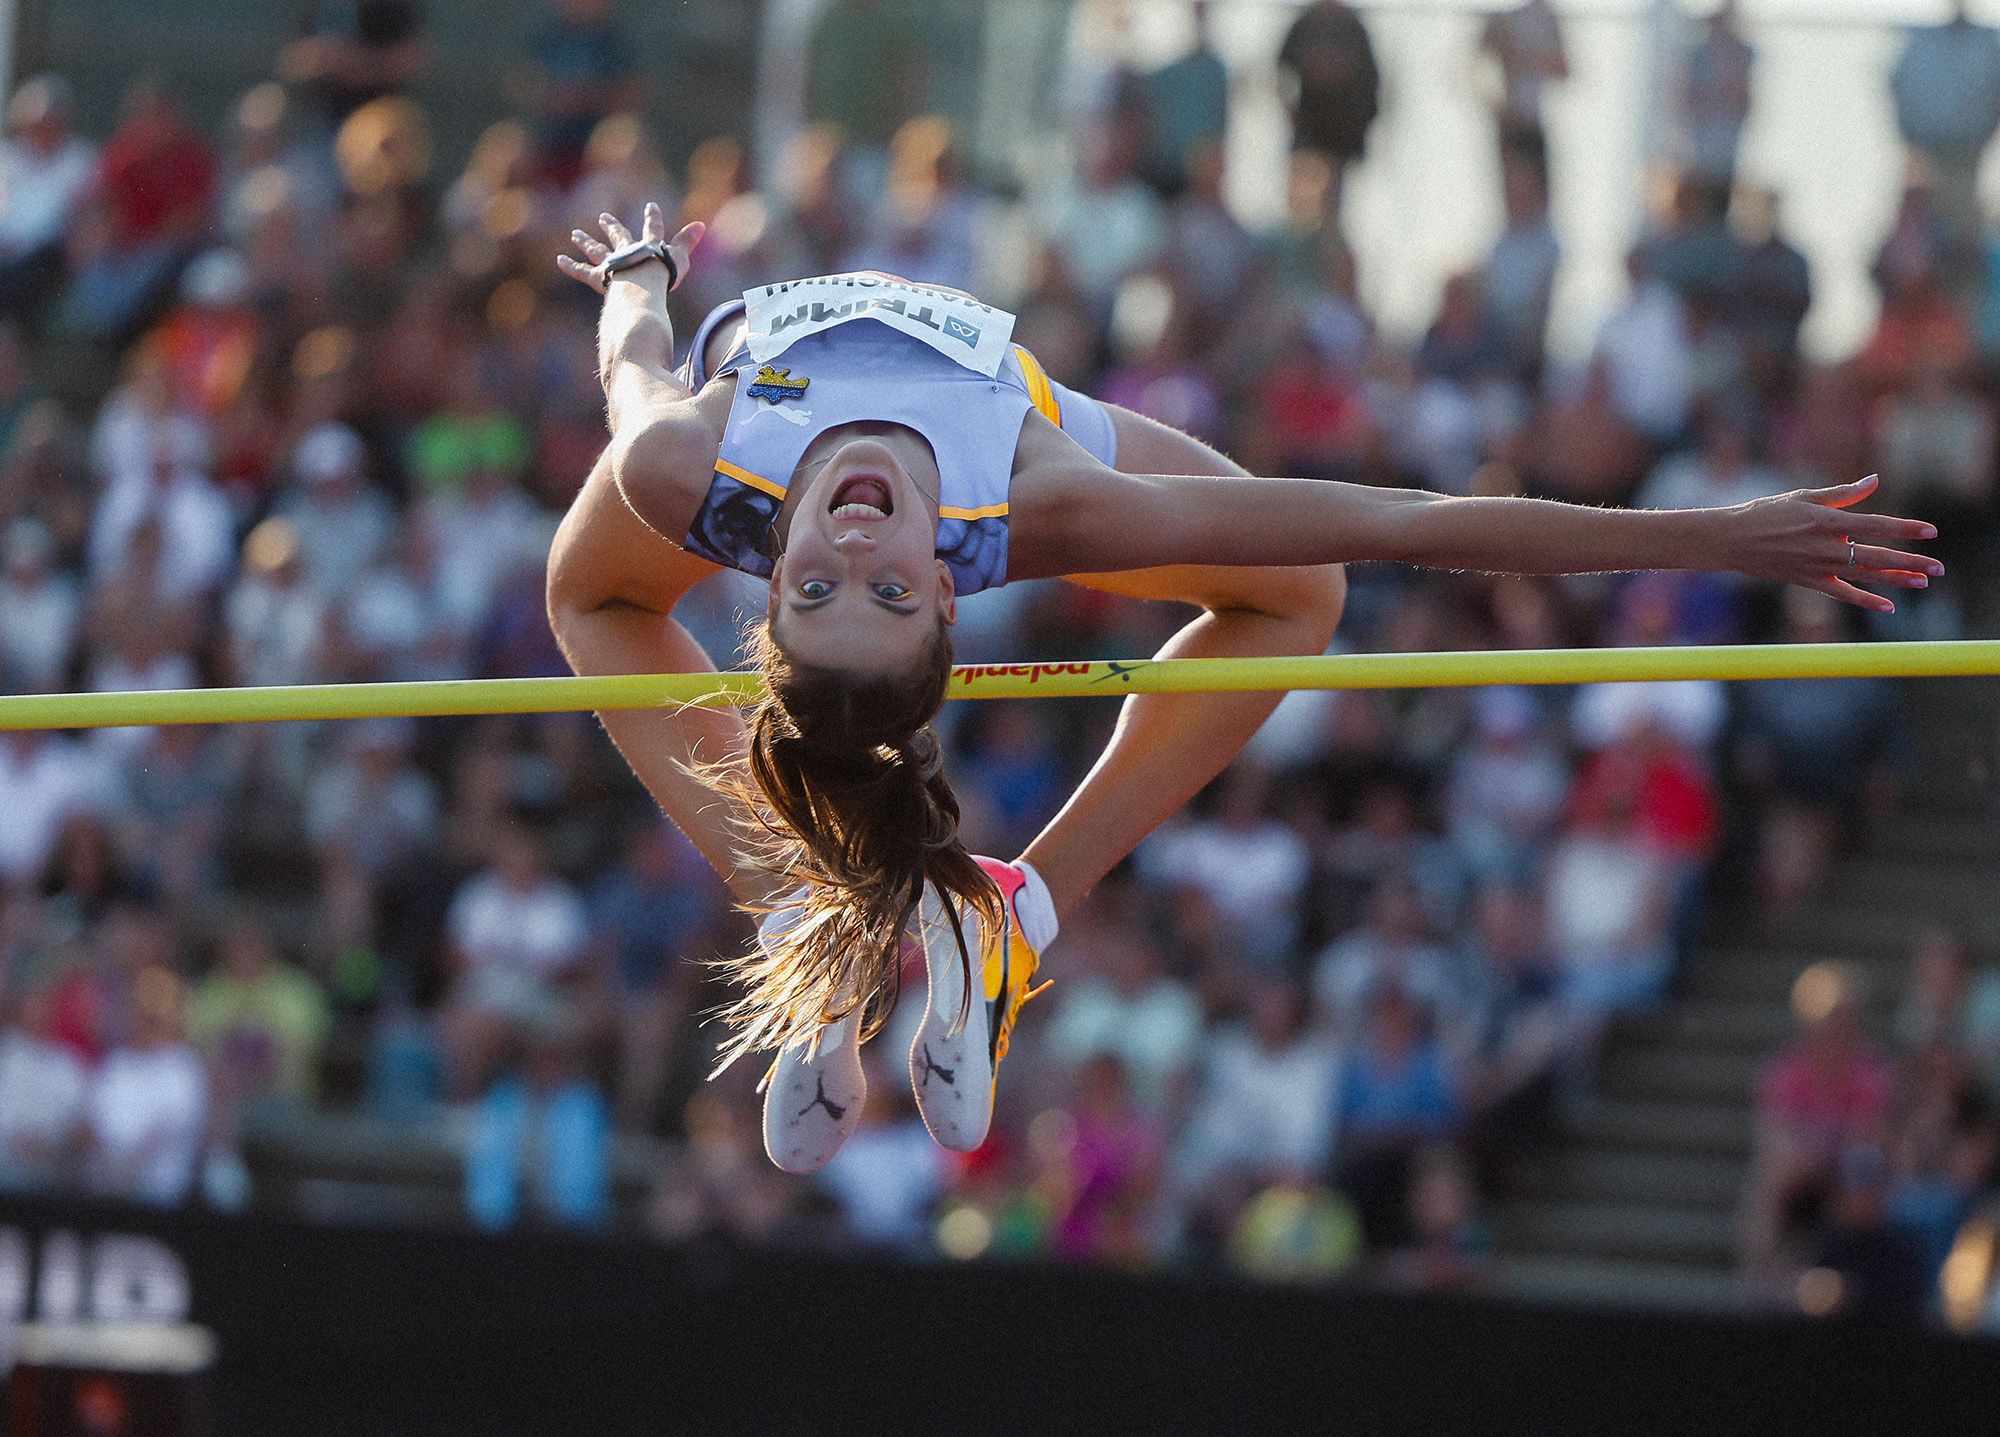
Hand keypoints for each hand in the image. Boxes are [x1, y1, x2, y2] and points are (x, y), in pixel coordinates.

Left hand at [556, 202, 703, 296]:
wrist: (641, 285)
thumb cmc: (663, 275)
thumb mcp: (678, 258)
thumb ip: (687, 243)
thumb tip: (701, 224)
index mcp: (648, 247)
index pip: (653, 230)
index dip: (653, 218)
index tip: (651, 206)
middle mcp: (627, 252)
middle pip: (618, 236)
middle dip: (612, 227)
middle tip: (603, 217)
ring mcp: (612, 264)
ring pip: (597, 251)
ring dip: (586, 242)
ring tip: (575, 234)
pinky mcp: (600, 277)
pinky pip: (583, 271)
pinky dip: (571, 266)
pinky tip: (559, 260)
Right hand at [1722, 475, 1940, 613]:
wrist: (1731, 539)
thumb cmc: (1766, 512)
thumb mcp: (1804, 495)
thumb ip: (1843, 493)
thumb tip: (1874, 480)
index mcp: (1826, 520)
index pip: (1875, 525)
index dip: (1905, 529)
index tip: (1930, 532)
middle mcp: (1825, 546)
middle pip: (1877, 556)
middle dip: (1911, 561)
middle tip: (1938, 567)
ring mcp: (1817, 567)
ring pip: (1865, 575)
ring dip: (1896, 579)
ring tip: (1922, 582)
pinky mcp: (1808, 581)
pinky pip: (1843, 593)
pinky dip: (1866, 600)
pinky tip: (1888, 606)